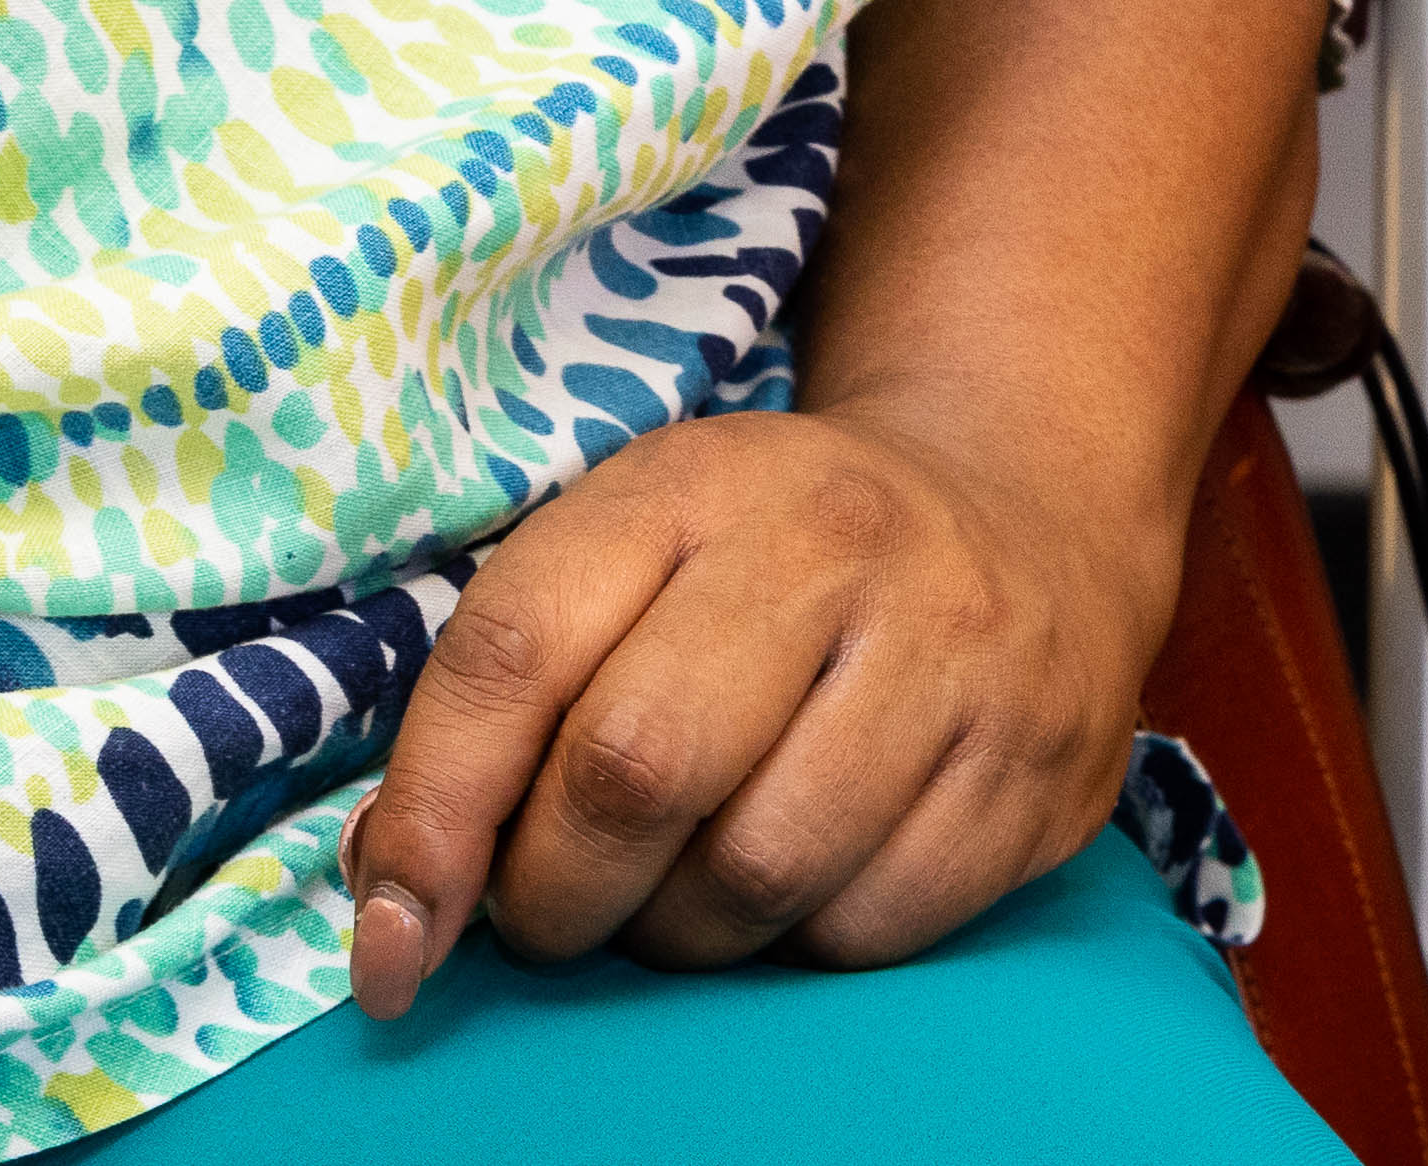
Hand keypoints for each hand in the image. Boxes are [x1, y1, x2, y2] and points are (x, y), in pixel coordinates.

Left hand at [337, 396, 1181, 1011]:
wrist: (1023, 505)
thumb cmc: (775, 557)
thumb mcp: (633, 553)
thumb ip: (499, 707)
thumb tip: (396, 915)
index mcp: (696, 481)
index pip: (517, 650)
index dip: (432, 815)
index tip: (395, 931)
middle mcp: (836, 545)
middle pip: (635, 772)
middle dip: (556, 894)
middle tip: (553, 912)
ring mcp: (953, 654)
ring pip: (755, 874)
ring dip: (675, 936)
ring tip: (671, 902)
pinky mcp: (1032, 768)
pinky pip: (868, 928)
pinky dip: (797, 946)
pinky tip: (792, 891)